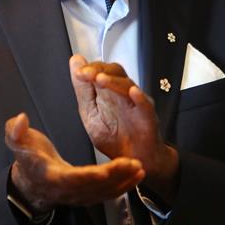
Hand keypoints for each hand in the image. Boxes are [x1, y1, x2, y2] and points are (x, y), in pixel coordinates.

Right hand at [4, 112, 144, 212]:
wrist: (30, 183)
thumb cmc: (27, 160)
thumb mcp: (16, 142)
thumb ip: (15, 131)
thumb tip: (20, 119)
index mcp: (53, 177)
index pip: (75, 178)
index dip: (93, 176)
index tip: (110, 169)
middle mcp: (67, 191)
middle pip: (95, 188)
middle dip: (116, 177)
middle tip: (134, 164)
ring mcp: (78, 196)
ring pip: (104, 193)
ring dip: (124, 183)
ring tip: (139, 170)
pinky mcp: (86, 195)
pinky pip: (106, 194)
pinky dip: (122, 187)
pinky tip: (135, 177)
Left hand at [69, 55, 178, 201]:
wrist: (134, 162)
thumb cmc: (115, 138)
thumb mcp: (90, 113)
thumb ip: (83, 89)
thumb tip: (75, 63)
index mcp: (109, 92)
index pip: (102, 70)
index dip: (90, 68)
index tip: (78, 72)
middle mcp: (124, 95)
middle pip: (116, 72)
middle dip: (100, 70)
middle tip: (86, 73)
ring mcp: (137, 105)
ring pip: (128, 86)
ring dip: (114, 82)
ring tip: (101, 80)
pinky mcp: (148, 119)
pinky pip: (146, 106)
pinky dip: (140, 98)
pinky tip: (133, 93)